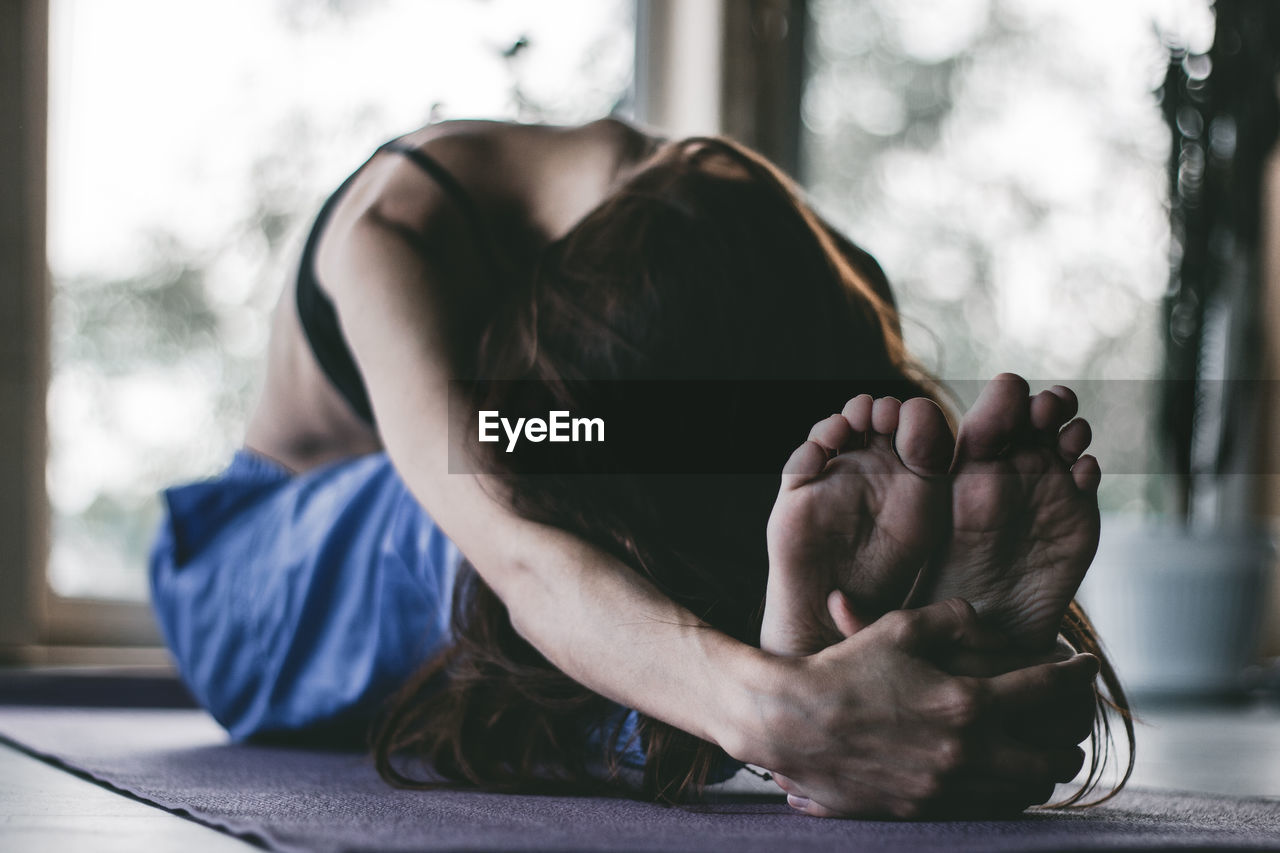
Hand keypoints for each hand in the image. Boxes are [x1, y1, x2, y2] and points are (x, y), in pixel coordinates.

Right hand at [729, 599, 1095, 818]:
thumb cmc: (843, 669)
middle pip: (1050, 759)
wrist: (791, 723)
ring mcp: (945, 788)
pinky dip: (1003, 793)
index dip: (1075, 675)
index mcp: (966, 702)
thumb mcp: (899, 628)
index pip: (1046, 689)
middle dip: (1070, 739)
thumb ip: (954, 619)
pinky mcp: (923, 810)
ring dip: (1039, 771)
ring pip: (1023, 792)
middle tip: (1069, 723)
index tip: (1084, 667)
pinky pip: (986, 811)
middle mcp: (965, 753)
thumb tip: (989, 623)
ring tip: (1037, 751)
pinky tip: (995, 774)